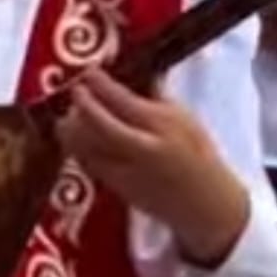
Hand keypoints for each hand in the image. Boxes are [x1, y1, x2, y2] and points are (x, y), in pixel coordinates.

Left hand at [56, 68, 249, 267]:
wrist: (205, 204)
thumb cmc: (198, 157)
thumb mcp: (187, 120)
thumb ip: (158, 98)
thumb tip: (137, 72)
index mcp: (163, 127)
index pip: (124, 101)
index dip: (101, 85)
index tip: (89, 73)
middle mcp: (143, 148)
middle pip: (99, 124)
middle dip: (81, 106)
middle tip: (76, 92)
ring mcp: (127, 171)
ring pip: (87, 146)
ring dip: (72, 127)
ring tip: (71, 114)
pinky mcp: (118, 188)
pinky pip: (89, 163)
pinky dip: (78, 147)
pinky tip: (77, 137)